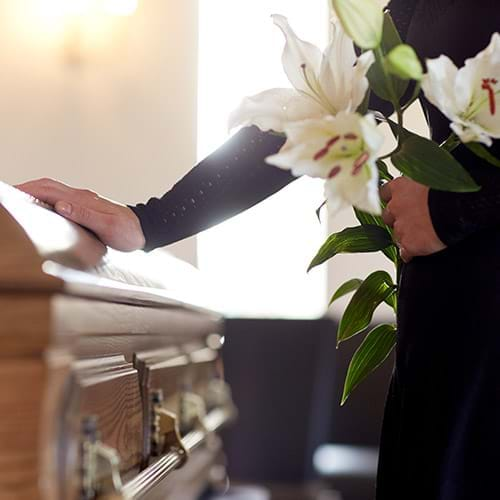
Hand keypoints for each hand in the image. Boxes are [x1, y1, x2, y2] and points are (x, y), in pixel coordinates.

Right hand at [16, 178, 145, 251]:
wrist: (146, 231)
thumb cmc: (129, 232)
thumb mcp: (109, 227)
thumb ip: (86, 215)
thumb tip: (61, 206)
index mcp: (83, 200)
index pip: (49, 190)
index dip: (27, 190)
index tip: (12, 194)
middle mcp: (82, 197)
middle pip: (47, 186)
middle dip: (25, 189)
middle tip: (9, 197)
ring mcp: (84, 202)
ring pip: (53, 191)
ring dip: (34, 193)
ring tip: (19, 202)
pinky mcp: (86, 208)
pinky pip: (60, 199)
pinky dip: (45, 200)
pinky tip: (40, 209)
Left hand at [380, 177, 445, 262]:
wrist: (459, 205)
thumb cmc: (451, 187)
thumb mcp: (431, 177)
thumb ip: (420, 184)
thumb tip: (422, 187)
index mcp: (400, 187)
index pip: (385, 193)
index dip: (392, 199)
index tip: (398, 202)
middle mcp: (395, 207)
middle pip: (388, 216)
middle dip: (397, 220)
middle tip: (413, 221)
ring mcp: (401, 227)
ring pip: (396, 235)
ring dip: (405, 236)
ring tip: (420, 237)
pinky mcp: (408, 244)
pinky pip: (404, 253)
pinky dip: (409, 253)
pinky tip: (417, 253)